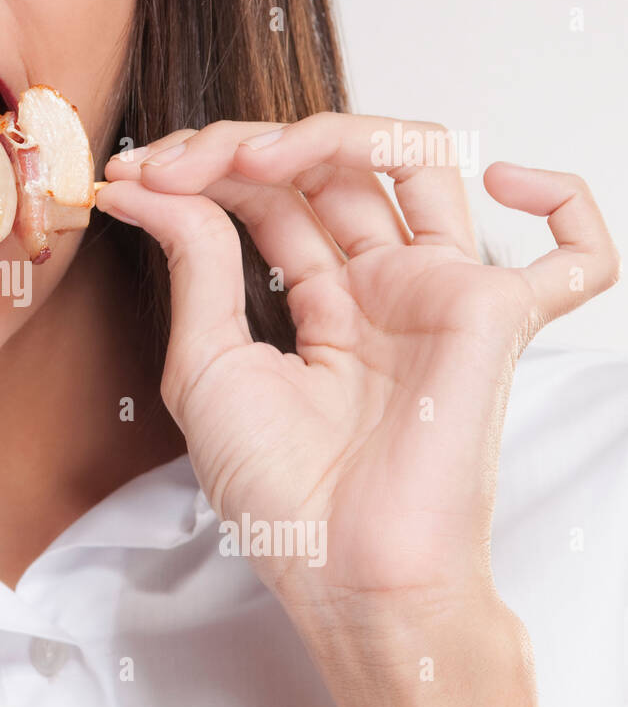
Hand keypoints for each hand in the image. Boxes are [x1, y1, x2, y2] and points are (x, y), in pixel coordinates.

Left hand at [99, 114, 619, 706]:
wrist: (339, 571)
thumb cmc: (276, 492)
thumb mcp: (206, 364)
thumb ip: (195, 264)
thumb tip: (153, 188)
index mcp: (322, 302)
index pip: (269, 198)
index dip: (200, 171)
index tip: (130, 177)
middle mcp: (382, 287)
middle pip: (326, 167)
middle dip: (237, 148)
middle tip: (167, 165)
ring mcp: (437, 295)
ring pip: (415, 164)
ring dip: (328, 135)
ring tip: (250, 159)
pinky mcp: (493, 318)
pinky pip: (577, 258)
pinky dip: (561, 200)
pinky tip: (495, 179)